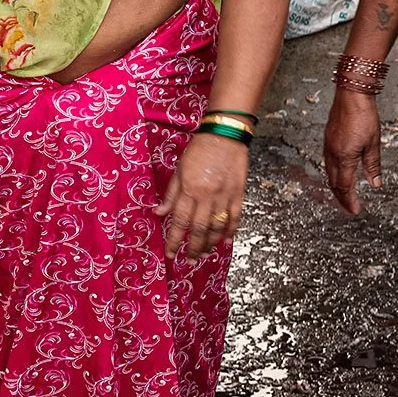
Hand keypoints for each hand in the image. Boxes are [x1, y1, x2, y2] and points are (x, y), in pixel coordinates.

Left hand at [157, 131, 246, 257]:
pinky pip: (235, 217)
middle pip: (199, 229)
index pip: (180, 221)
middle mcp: (206, 196)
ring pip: (217, 227)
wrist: (225, 135)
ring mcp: (224, 196)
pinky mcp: (239, 193)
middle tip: (189, 261)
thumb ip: (171, 193)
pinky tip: (226, 241)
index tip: (171, 254)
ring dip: (210, 243)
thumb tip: (159, 213)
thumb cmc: (198, 150)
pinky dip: (231, 231)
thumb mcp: (179, 169)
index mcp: (189, 189)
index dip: (175, 240)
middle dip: (192, 248)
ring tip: (204, 254)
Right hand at [321, 88, 379, 215]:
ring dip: (337, 187)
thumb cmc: (363, 115)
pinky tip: (340, 173)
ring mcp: (328, 146)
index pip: (345, 186)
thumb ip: (373, 166)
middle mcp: (333, 154)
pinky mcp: (328, 139)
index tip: (356, 210)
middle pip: (334, 183)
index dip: (350, 201)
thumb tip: (375, 184)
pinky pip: (328, 163)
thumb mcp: (373, 143)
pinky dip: (334, 174)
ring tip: (345, 194)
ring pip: (329, 173)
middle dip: (342, 198)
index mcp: (344, 157)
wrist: (351, 94)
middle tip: (350, 207)